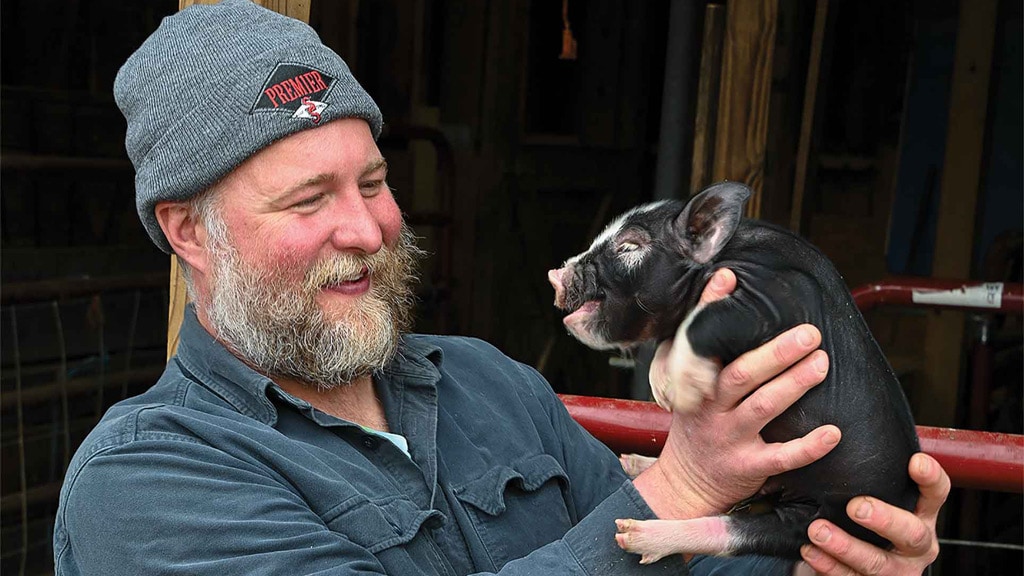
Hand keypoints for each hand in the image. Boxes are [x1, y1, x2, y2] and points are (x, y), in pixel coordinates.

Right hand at [634, 269, 840, 518]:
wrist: (687, 481)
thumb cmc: (699, 421)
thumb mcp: (689, 383)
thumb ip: (704, 344)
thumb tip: (725, 284)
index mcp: (695, 382)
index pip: (698, 340)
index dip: (710, 307)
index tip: (728, 278)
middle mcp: (710, 408)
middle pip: (741, 375)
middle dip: (776, 353)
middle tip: (809, 333)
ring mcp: (729, 438)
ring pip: (763, 408)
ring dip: (794, 385)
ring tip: (822, 363)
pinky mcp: (748, 466)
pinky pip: (781, 457)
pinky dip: (808, 447)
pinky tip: (834, 432)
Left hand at [796, 452, 948, 574]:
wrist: (858, 564)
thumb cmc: (865, 518)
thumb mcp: (877, 494)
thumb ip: (870, 474)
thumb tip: (833, 431)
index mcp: (921, 513)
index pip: (937, 493)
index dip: (930, 478)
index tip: (915, 461)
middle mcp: (917, 543)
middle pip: (912, 533)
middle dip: (884, 519)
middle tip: (856, 506)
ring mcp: (898, 569)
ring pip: (878, 563)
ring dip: (846, 546)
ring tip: (817, 530)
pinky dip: (829, 567)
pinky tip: (810, 552)